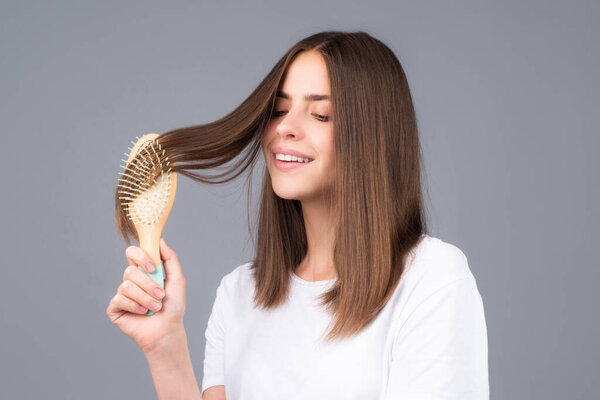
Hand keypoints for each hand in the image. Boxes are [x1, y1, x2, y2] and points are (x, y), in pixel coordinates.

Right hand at [106, 237, 186, 352]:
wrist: (167, 330)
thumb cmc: (173, 306)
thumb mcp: (177, 279)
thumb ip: (170, 258)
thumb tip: (160, 240)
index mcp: (143, 271)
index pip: (132, 253)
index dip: (140, 257)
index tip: (153, 268)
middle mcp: (130, 281)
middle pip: (130, 271)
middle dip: (148, 284)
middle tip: (161, 295)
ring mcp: (121, 294)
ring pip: (126, 286)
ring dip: (145, 298)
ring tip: (156, 307)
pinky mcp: (115, 308)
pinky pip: (119, 299)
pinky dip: (135, 306)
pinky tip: (143, 312)